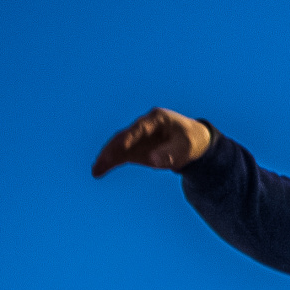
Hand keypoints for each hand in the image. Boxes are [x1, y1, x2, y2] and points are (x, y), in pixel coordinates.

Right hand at [91, 108, 213, 177]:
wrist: (192, 142)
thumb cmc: (190, 141)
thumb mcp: (186, 147)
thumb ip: (170, 153)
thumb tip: (152, 161)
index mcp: (157, 118)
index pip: (140, 127)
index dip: (130, 136)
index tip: (122, 146)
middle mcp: (142, 126)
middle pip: (124, 135)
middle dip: (113, 148)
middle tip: (104, 160)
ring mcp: (136, 137)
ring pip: (117, 145)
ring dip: (107, 156)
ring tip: (97, 170)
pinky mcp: (133, 148)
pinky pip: (119, 155)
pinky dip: (109, 162)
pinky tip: (98, 171)